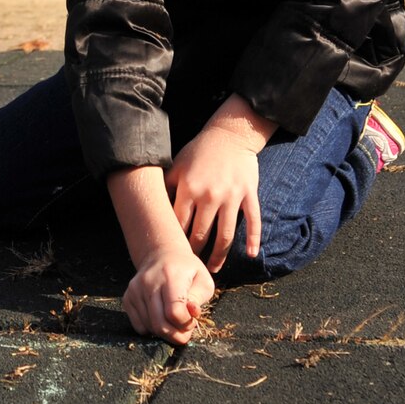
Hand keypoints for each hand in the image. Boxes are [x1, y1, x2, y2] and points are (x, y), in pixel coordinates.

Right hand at [122, 246, 215, 344]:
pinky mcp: (127, 297)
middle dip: (176, 335)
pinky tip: (160, 319)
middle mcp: (149, 282)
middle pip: (160, 323)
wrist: (161, 255)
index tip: (193, 321)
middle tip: (185, 333)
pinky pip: (138, 326)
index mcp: (170, 276)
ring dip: (165, 333)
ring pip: (149, 326)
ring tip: (174, 323)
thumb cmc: (186, 270)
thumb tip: (191, 313)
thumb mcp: (202, 280)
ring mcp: (135, 290)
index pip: (174, 312)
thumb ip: (198, 299)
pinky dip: (151, 329)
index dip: (186, 324)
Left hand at [166, 126, 262, 272]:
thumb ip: (167, 188)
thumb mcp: (177, 166)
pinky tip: (250, 255)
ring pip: (225, 234)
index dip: (175, 241)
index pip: (179, 224)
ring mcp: (232, 196)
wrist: (230, 135)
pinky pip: (253, 220)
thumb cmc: (199, 152)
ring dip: (219, 255)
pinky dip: (253, 239)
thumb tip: (151, 209)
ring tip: (214, 269)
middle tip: (190, 266)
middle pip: (201, 234)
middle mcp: (210, 195)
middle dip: (194, 253)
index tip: (171, 254)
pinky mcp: (249, 194)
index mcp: (189, 189)